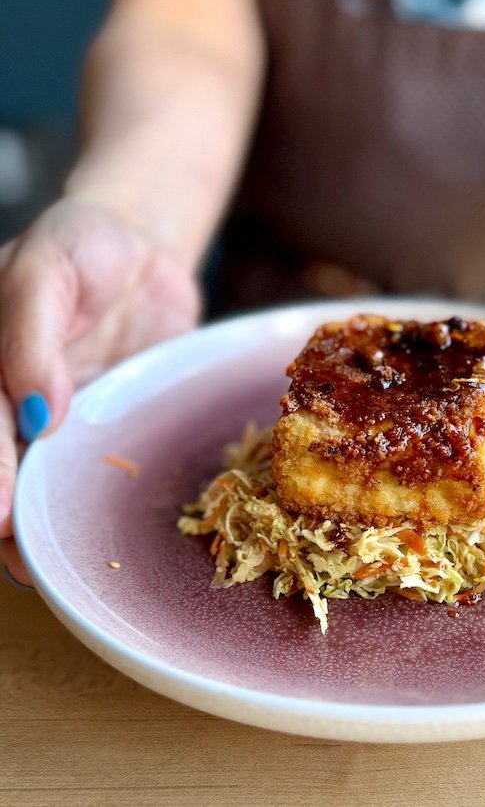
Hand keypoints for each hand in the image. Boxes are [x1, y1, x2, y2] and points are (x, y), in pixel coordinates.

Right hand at [0, 199, 200, 584]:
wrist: (141, 250)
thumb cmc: (84, 246)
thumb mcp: (49, 268)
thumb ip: (31, 333)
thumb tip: (36, 411)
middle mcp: (5, 397)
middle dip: (0, 511)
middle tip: (20, 552)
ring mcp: (47, 417)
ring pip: (28, 480)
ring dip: (30, 524)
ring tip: (43, 566)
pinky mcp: (91, 425)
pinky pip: (80, 471)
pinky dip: (79, 504)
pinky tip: (84, 537)